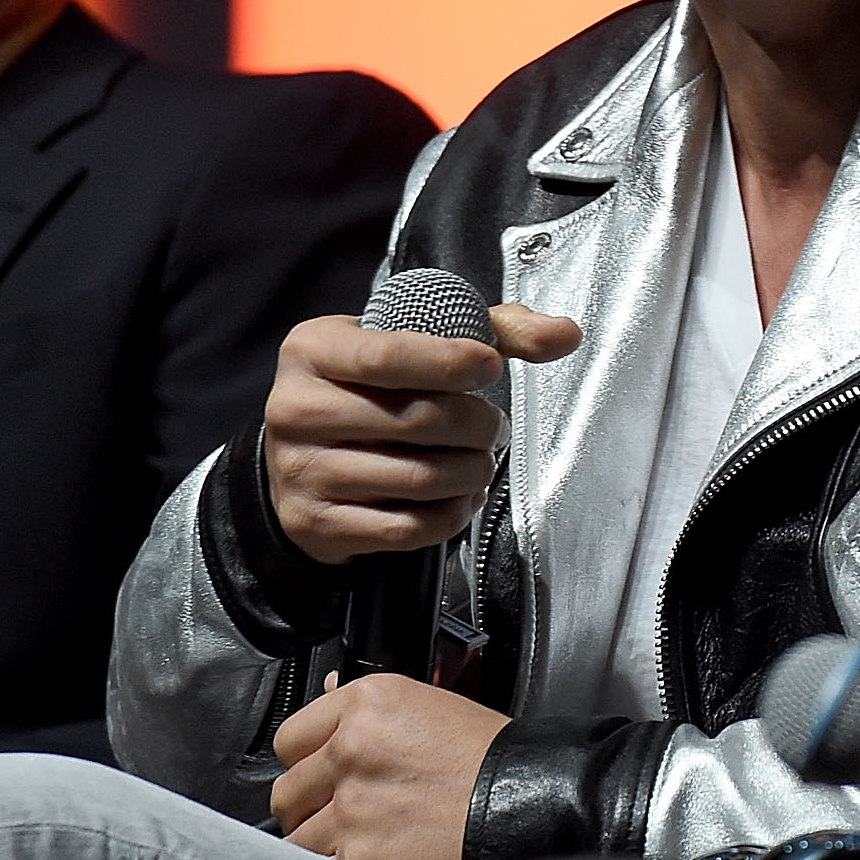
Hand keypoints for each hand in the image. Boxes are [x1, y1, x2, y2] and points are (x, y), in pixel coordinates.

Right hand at [267, 307, 578, 564]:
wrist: (303, 457)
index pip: (388, 356)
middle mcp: (296, 408)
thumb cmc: (372, 390)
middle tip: (493, 427)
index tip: (489, 368)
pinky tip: (460, 498)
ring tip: (480, 460)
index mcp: (313, 350)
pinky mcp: (314, 523)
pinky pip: (406, 528)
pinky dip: (451, 516)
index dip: (449, 362)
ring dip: (471, 472)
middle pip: (416, 420)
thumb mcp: (416, 343)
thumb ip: (494, 331)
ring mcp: (300, 469)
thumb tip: (564, 333)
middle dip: (477, 425)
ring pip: (419, 478)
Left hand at [273, 674, 508, 859]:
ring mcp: (351, 806)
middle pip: (288, 791)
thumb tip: (329, 695)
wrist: (526, 804)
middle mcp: (351, 750)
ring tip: (365, 841)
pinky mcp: (359, 857)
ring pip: (297, 838)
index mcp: (367, 703)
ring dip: (323, 844)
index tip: (322, 772)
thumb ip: (369, 709)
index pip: (290, 737)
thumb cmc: (491, 759)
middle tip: (346, 812)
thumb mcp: (431, 705)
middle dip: (311, 806)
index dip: (307, 759)